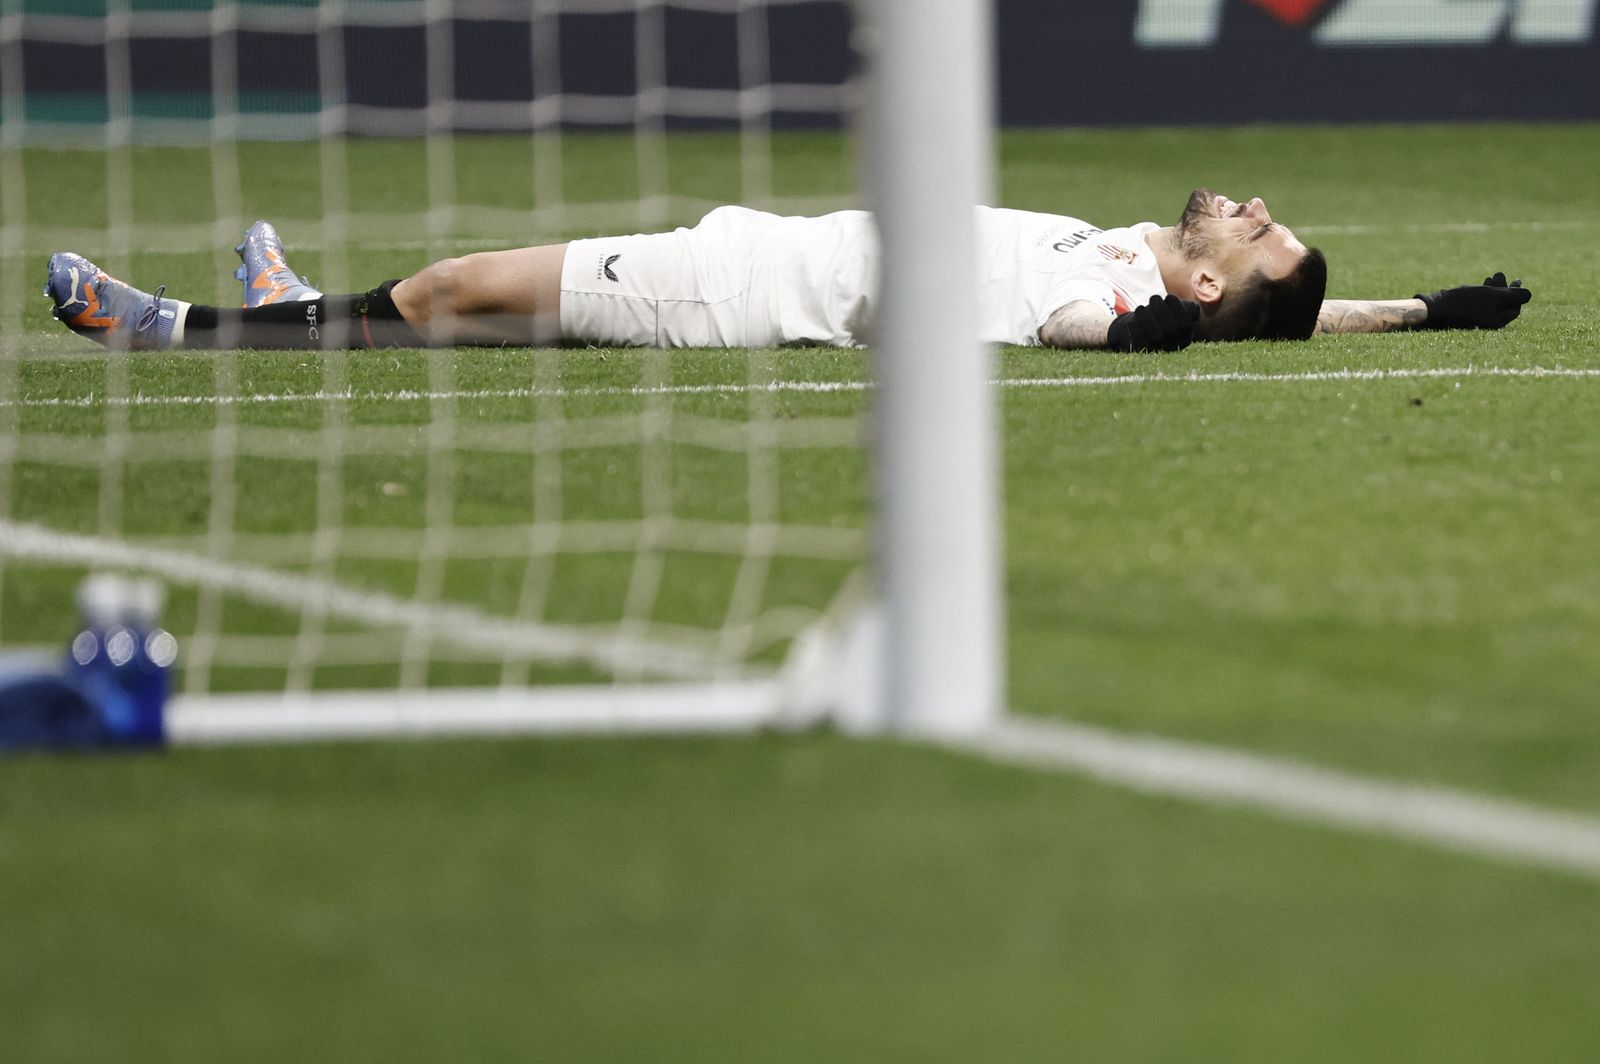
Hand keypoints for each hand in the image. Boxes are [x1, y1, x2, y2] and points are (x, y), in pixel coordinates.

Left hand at [1106, 294, 1200, 351]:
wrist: (1137, 329)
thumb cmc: (1160, 315)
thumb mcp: (1177, 310)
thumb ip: (1189, 308)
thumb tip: (1194, 309)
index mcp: (1184, 337)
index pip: (1185, 323)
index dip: (1177, 308)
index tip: (1169, 296)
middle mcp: (1172, 347)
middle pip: (1171, 329)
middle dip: (1161, 310)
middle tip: (1153, 299)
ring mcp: (1156, 351)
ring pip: (1155, 337)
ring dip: (1146, 317)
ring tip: (1140, 308)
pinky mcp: (1139, 353)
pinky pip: (1139, 344)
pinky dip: (1135, 330)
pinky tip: (1131, 321)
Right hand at [1416, 273, 1531, 329]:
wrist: (1436, 308)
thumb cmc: (1466, 302)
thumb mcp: (1493, 296)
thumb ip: (1514, 295)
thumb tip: (1529, 295)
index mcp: (1497, 321)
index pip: (1515, 307)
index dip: (1517, 293)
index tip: (1516, 280)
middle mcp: (1488, 323)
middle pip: (1503, 305)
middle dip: (1504, 288)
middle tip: (1500, 274)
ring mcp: (1476, 319)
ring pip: (1491, 302)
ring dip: (1494, 288)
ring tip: (1491, 277)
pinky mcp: (1466, 314)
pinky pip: (1480, 303)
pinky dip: (1483, 293)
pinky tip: (1479, 285)